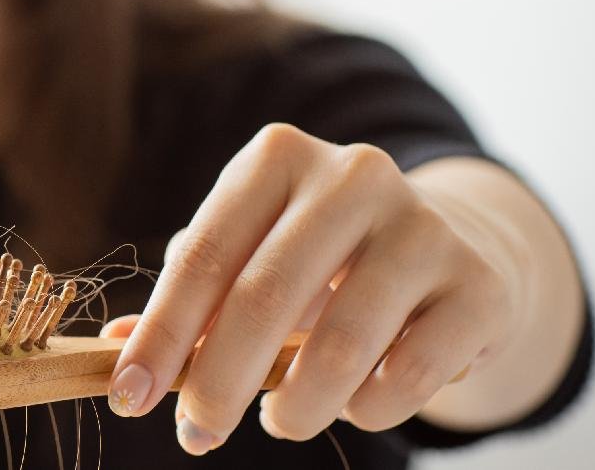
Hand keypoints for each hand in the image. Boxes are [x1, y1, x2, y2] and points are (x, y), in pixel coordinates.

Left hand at [103, 123, 521, 453]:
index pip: (204, 255)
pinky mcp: (478, 285)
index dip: (162, 333)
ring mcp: (423, 226)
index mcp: (277, 158)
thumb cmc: (316, 259)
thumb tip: (116, 353)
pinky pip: (408, 375)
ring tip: (278, 420)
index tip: (128, 395)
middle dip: (217, 382)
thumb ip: (188, 301)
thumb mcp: (249, 258)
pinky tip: (351, 403)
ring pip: (340, 345)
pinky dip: (366, 409)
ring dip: (294, 407)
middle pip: (264, 297)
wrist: (449, 247)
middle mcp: (352, 175)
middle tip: (194, 434)